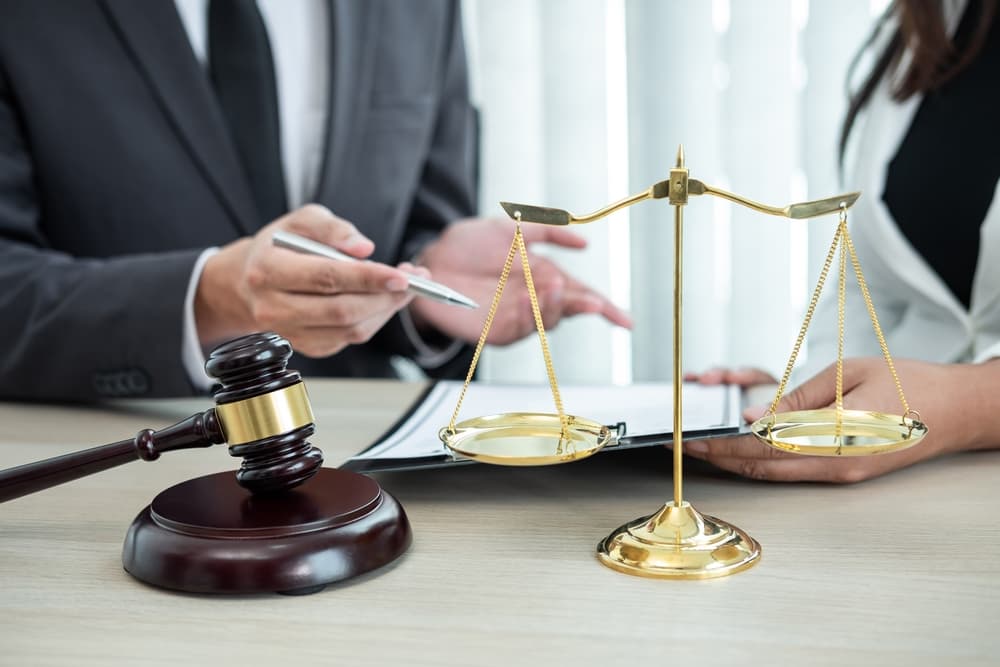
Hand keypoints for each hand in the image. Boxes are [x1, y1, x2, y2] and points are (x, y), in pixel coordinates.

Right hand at [196, 204, 424, 356]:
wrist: (248, 282)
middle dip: (385, 297)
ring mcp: (288, 332)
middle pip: (341, 310)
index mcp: (267, 270)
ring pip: (349, 330)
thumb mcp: (301, 221)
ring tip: (405, 288)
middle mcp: (273, 307)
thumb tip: (364, 249)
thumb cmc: (279, 246)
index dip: (368, 278)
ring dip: (385, 310)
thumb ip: (333, 228)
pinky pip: (349, 339)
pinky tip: (383, 301)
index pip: (326, 277)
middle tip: (414, 280)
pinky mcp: (305, 347)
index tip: (402, 275)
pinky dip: (374, 321)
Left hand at [408, 217, 631, 344]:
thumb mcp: (513, 228)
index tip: (625, 322)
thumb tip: (584, 241)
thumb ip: (548, 231)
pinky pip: (518, 329)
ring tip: (552, 287)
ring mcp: (516, 317)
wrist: (433, 259)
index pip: (580, 294)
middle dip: (583, 308)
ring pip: (546, 321)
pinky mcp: (495, 331)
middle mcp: (534, 300)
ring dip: (553, 308)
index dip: (605, 309)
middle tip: (592, 303)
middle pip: (568, 310)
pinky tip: (526, 300)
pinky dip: (526, 316)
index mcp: (543, 277)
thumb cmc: (469, 244)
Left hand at [680, 357, 999, 482]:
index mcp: (833, 439)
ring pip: (776, 474)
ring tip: (710, 446)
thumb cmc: (909, 383)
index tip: (694, 439)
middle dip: (721, 458)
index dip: (722, 446)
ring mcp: (842, 473)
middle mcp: (835, 465)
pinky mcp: (847, 472)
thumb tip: (754, 417)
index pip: (761, 448)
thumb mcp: (846, 375)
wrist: (959, 409)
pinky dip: (766, 462)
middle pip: (763, 468)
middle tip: (690, 447)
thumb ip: (797, 399)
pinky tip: (746, 450)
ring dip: (740, 461)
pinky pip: (795, 472)